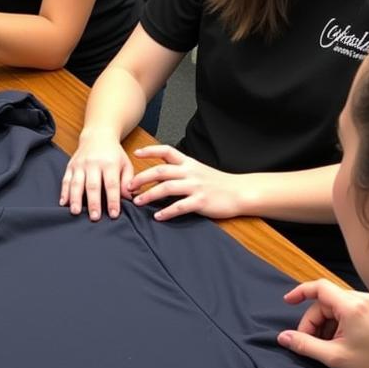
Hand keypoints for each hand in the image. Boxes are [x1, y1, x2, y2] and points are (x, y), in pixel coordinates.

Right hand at [60, 128, 132, 218]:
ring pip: (76, 183)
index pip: (111, 184)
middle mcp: (93, 164)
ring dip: (75, 199)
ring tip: (76, 212)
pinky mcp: (70, 166)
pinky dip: (64, 192)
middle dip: (93, 203)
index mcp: (110, 163)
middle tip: (94, 217)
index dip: (112, 200)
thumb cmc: (114, 154)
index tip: (114, 214)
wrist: (97, 136)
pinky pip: (65, 180)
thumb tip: (129, 198)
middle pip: (92, 185)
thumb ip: (127, 181)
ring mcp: (80, 165)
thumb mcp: (126, 164)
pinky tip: (63, 203)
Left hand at [128, 144, 242, 220]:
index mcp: (188, 163)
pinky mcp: (201, 201)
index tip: (135, 153)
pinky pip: (180, 206)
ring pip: (167, 188)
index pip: (167, 151)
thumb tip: (155, 177)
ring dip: (149, 195)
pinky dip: (167, 212)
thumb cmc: (216, 182)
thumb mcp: (197, 171)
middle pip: (161, 171)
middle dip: (142, 178)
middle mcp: (190, 172)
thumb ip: (178, 171)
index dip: (151, 150)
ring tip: (138, 202)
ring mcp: (195, 187)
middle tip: (129, 186)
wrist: (240, 192)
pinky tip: (158, 217)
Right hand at [278, 280, 368, 367]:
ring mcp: (367, 305)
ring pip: (334, 308)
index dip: (299, 292)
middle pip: (324, 302)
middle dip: (312, 322)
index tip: (287, 302)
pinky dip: (336, 325)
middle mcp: (359, 300)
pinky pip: (345, 312)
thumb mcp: (335, 357)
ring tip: (327, 347)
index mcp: (350, 306)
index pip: (318, 287)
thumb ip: (305, 345)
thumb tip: (283, 337)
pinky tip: (338, 343)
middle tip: (310, 343)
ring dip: (324, 325)